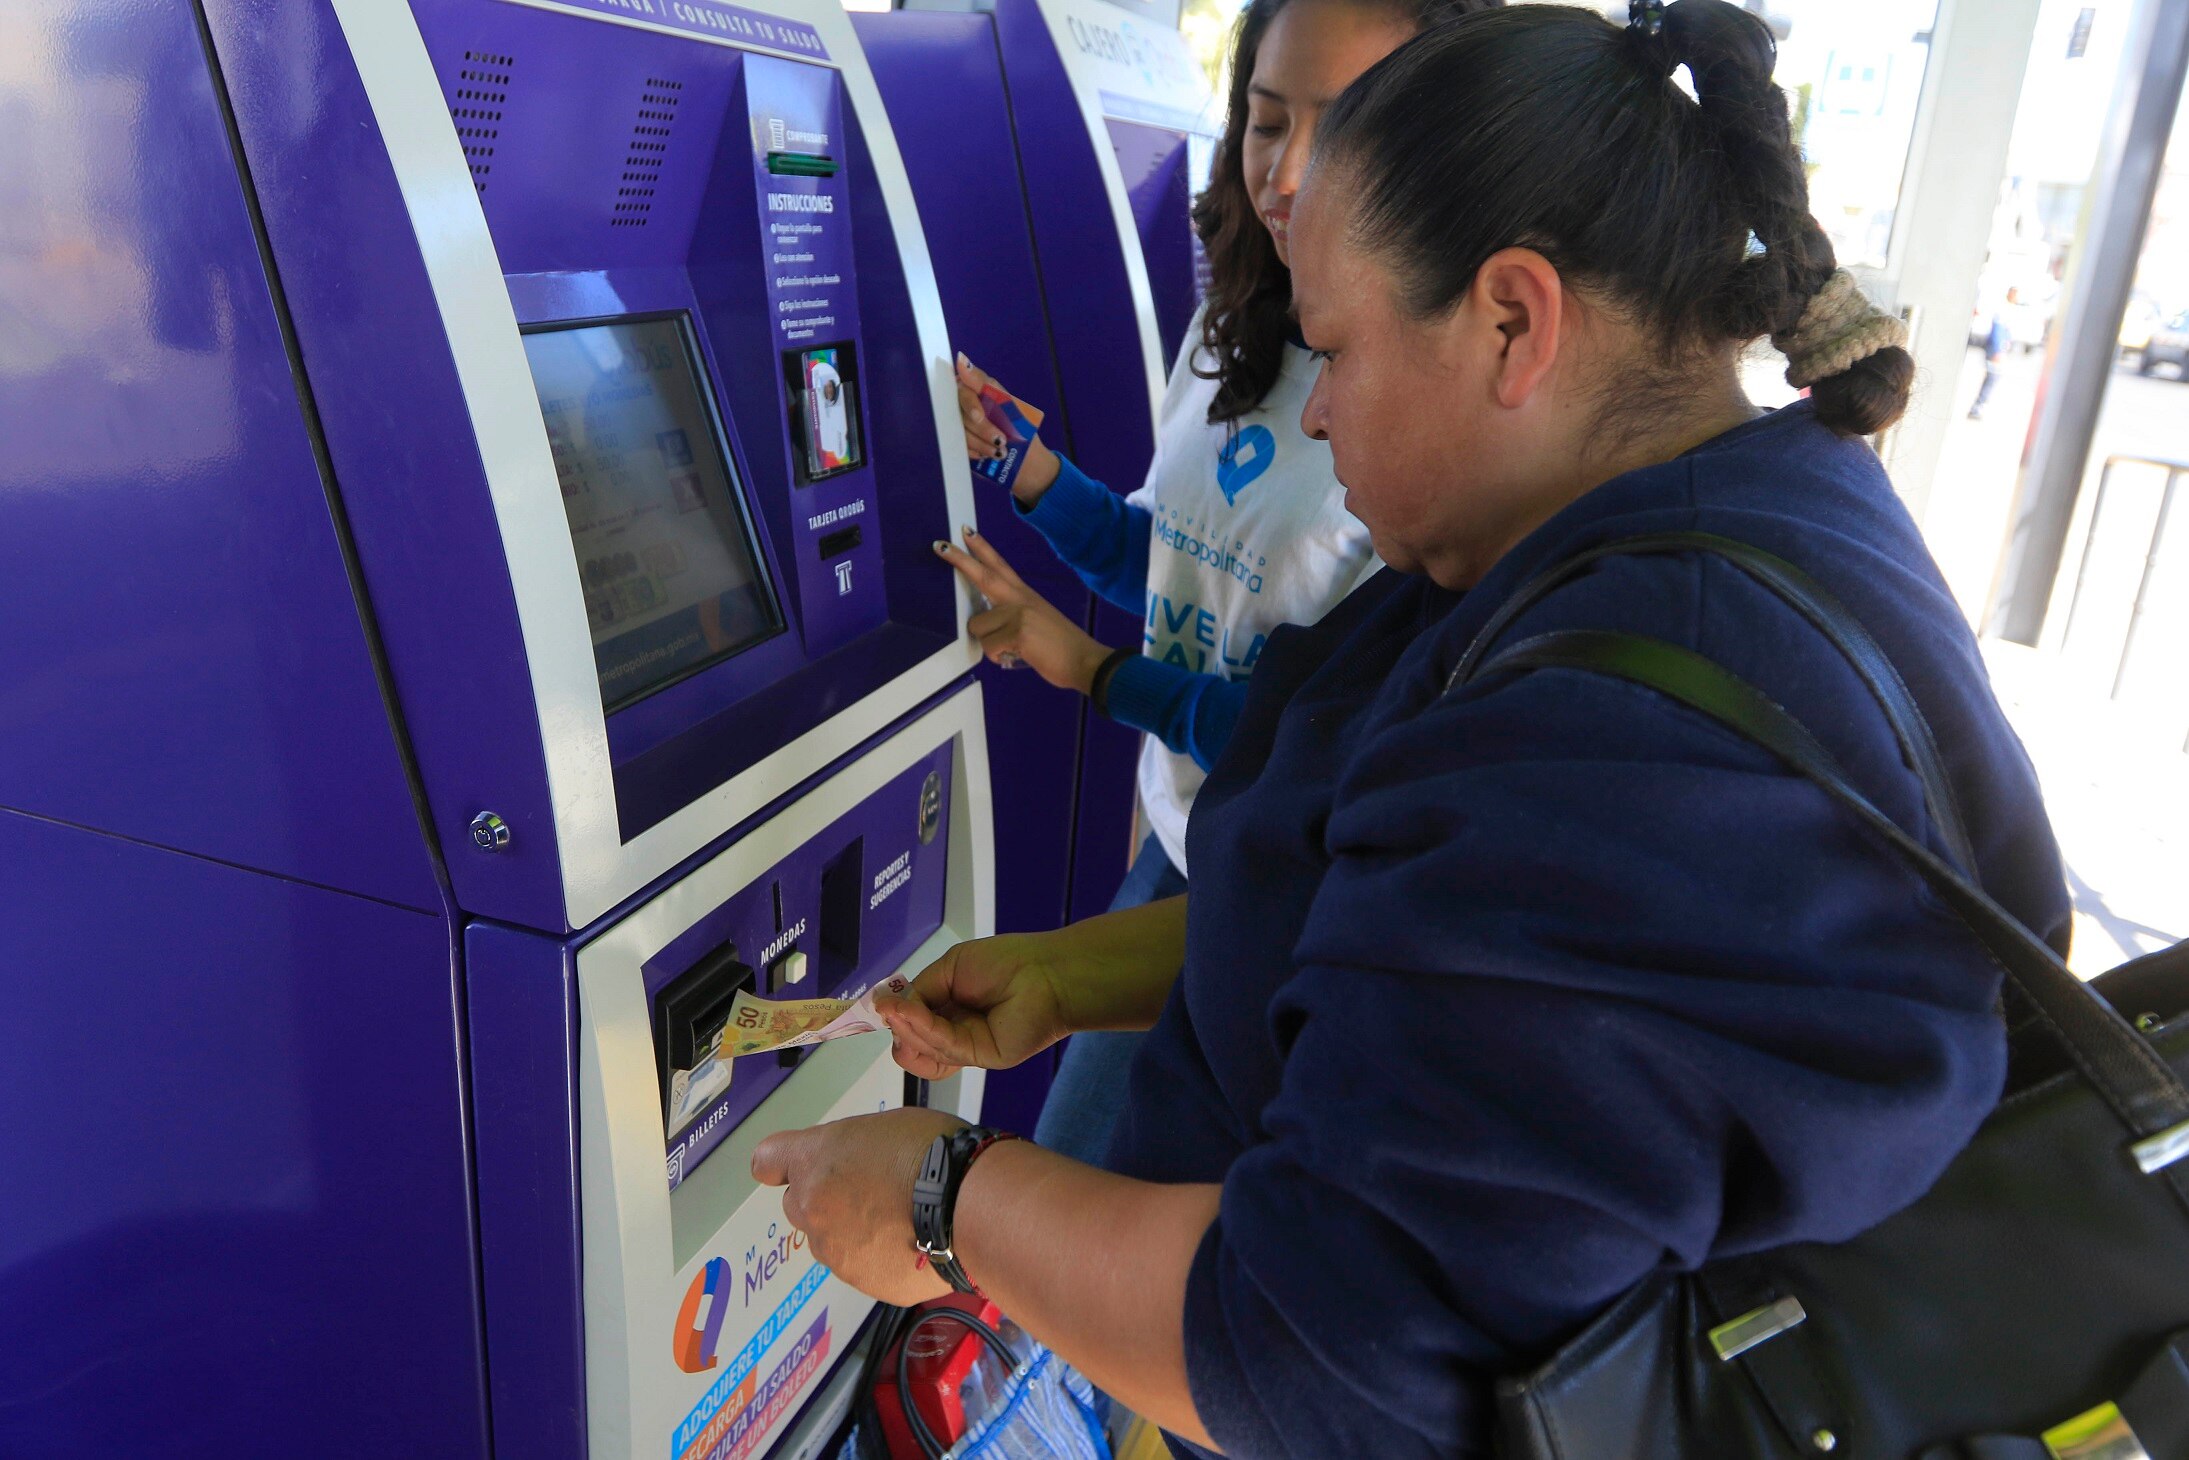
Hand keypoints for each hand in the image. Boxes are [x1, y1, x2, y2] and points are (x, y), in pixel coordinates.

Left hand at [751, 1106, 963, 1306]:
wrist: (968, 1208)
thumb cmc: (933, 1153)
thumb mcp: (884, 1127)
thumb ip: (850, 1150)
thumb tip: (852, 1166)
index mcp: (815, 1161)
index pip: (767, 1161)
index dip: (781, 1164)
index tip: (794, 1167)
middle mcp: (813, 1209)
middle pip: (800, 1205)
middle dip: (825, 1199)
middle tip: (870, 1189)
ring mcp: (836, 1252)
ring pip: (832, 1240)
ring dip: (854, 1231)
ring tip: (902, 1218)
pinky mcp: (863, 1282)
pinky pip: (863, 1267)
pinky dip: (880, 1256)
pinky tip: (913, 1241)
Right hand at [877, 933, 1076, 1078]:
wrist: (1046, 972)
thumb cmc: (1005, 962)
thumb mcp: (949, 968)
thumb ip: (919, 991)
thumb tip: (887, 1006)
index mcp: (947, 1012)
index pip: (909, 1027)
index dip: (894, 1018)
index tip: (881, 1004)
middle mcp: (954, 1034)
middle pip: (910, 1045)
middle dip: (897, 1026)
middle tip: (890, 1008)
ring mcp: (966, 1049)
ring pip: (920, 1052)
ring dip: (905, 1027)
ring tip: (895, 1008)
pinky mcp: (980, 1058)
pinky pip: (942, 1048)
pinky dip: (921, 1028)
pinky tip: (909, 1012)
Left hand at [935, 527, 1112, 692]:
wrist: (1086, 661)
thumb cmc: (1062, 648)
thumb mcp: (1037, 622)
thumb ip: (1012, 617)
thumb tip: (988, 625)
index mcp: (1026, 595)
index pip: (1000, 565)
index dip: (982, 548)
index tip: (966, 532)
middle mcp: (1021, 599)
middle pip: (984, 574)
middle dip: (960, 559)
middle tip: (938, 546)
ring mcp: (1020, 613)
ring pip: (979, 626)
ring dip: (990, 644)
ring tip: (1013, 650)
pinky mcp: (1019, 631)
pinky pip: (989, 647)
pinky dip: (999, 658)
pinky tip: (1016, 657)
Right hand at [955, 354, 1058, 500]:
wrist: (1026, 454)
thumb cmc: (1019, 423)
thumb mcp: (1007, 401)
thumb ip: (981, 382)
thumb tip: (961, 359)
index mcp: (976, 389)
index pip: (964, 392)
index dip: (970, 405)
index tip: (979, 417)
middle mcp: (965, 404)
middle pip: (962, 415)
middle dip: (983, 430)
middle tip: (1001, 440)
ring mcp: (962, 424)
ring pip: (961, 433)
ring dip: (981, 444)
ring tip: (1000, 452)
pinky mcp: (962, 442)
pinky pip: (961, 447)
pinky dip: (976, 452)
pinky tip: (987, 455)